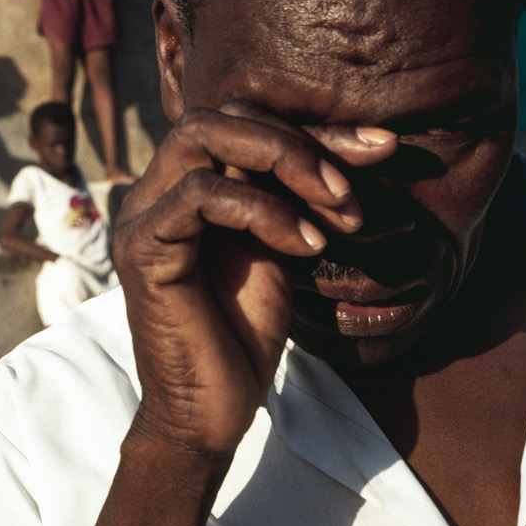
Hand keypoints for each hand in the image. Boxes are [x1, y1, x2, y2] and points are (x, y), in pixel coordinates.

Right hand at [111, 101, 398, 458]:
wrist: (212, 409)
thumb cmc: (243, 332)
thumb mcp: (280, 246)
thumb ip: (292, 195)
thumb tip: (360, 145)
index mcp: (184, 184)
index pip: (241, 123)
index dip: (312, 130)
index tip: (382, 148)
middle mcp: (156, 189)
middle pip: (217, 116)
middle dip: (296, 139)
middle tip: (351, 186)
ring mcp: (142, 214)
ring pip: (202, 138)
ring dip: (286, 165)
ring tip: (341, 215)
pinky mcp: (142, 248)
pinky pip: (199, 195)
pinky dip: (262, 210)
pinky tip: (306, 246)